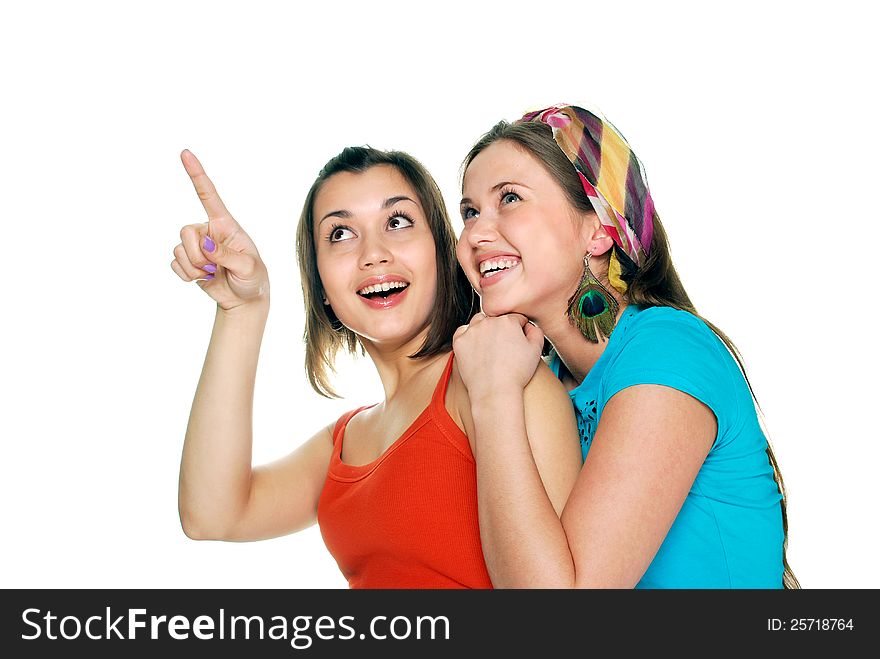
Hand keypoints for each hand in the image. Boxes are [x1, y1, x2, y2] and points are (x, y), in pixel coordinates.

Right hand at [170, 150, 268, 310]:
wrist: (244, 300)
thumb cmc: (253, 278)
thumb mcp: (248, 267)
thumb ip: (228, 256)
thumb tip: (206, 246)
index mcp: (226, 224)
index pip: (209, 195)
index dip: (196, 174)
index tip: (185, 153)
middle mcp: (208, 231)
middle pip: (185, 231)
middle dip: (197, 255)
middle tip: (214, 268)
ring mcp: (196, 246)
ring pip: (179, 250)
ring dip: (194, 268)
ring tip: (212, 274)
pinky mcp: (187, 261)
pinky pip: (175, 265)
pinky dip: (187, 276)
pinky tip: (202, 278)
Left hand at [452, 312, 544, 399]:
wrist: (495, 392)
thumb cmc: (516, 374)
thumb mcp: (536, 350)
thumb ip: (536, 331)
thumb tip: (527, 325)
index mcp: (508, 321)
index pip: (515, 318)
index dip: (518, 330)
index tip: (517, 342)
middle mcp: (488, 322)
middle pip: (496, 319)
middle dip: (500, 330)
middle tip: (503, 348)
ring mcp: (472, 331)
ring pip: (478, 323)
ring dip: (484, 330)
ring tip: (489, 349)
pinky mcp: (459, 341)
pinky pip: (463, 332)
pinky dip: (468, 338)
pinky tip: (476, 350)